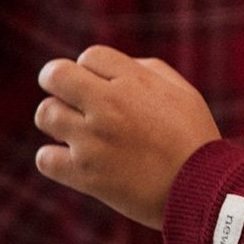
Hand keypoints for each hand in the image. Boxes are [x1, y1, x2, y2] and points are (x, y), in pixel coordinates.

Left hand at [35, 46, 220, 229]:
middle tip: (67, 95)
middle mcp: (109, 105)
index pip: (89, 55)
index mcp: (135, 81)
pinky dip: (55, 157)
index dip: (92, 68)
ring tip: (77, 129)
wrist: (199, 187)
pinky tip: (74, 158)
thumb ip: (145, 71)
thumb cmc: (193, 136)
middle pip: (55, 74)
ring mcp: (92, 140)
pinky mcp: (83, 174)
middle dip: (56, 80)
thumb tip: (110, 70)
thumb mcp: (181, 91)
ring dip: (57, 118)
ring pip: (45, 113)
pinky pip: (44, 157)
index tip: (101, 83)